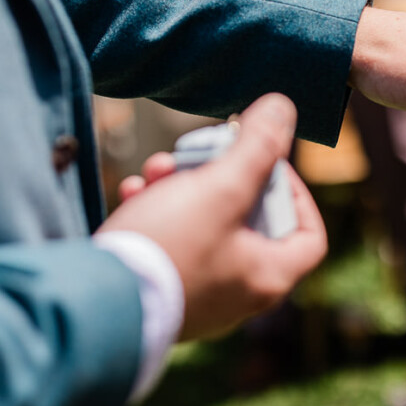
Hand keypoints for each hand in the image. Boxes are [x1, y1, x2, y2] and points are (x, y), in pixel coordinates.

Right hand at [97, 94, 327, 340]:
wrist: (95, 298)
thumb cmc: (169, 246)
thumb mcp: (221, 186)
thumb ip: (258, 146)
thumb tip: (283, 107)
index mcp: (267, 277)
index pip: (310, 236)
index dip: (296, 193)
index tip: (267, 164)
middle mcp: (239, 294)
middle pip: (251, 221)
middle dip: (223, 176)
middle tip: (201, 154)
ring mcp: (199, 296)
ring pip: (206, 225)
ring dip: (183, 187)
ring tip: (158, 169)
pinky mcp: (161, 291)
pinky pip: (172, 243)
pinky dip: (157, 212)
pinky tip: (134, 192)